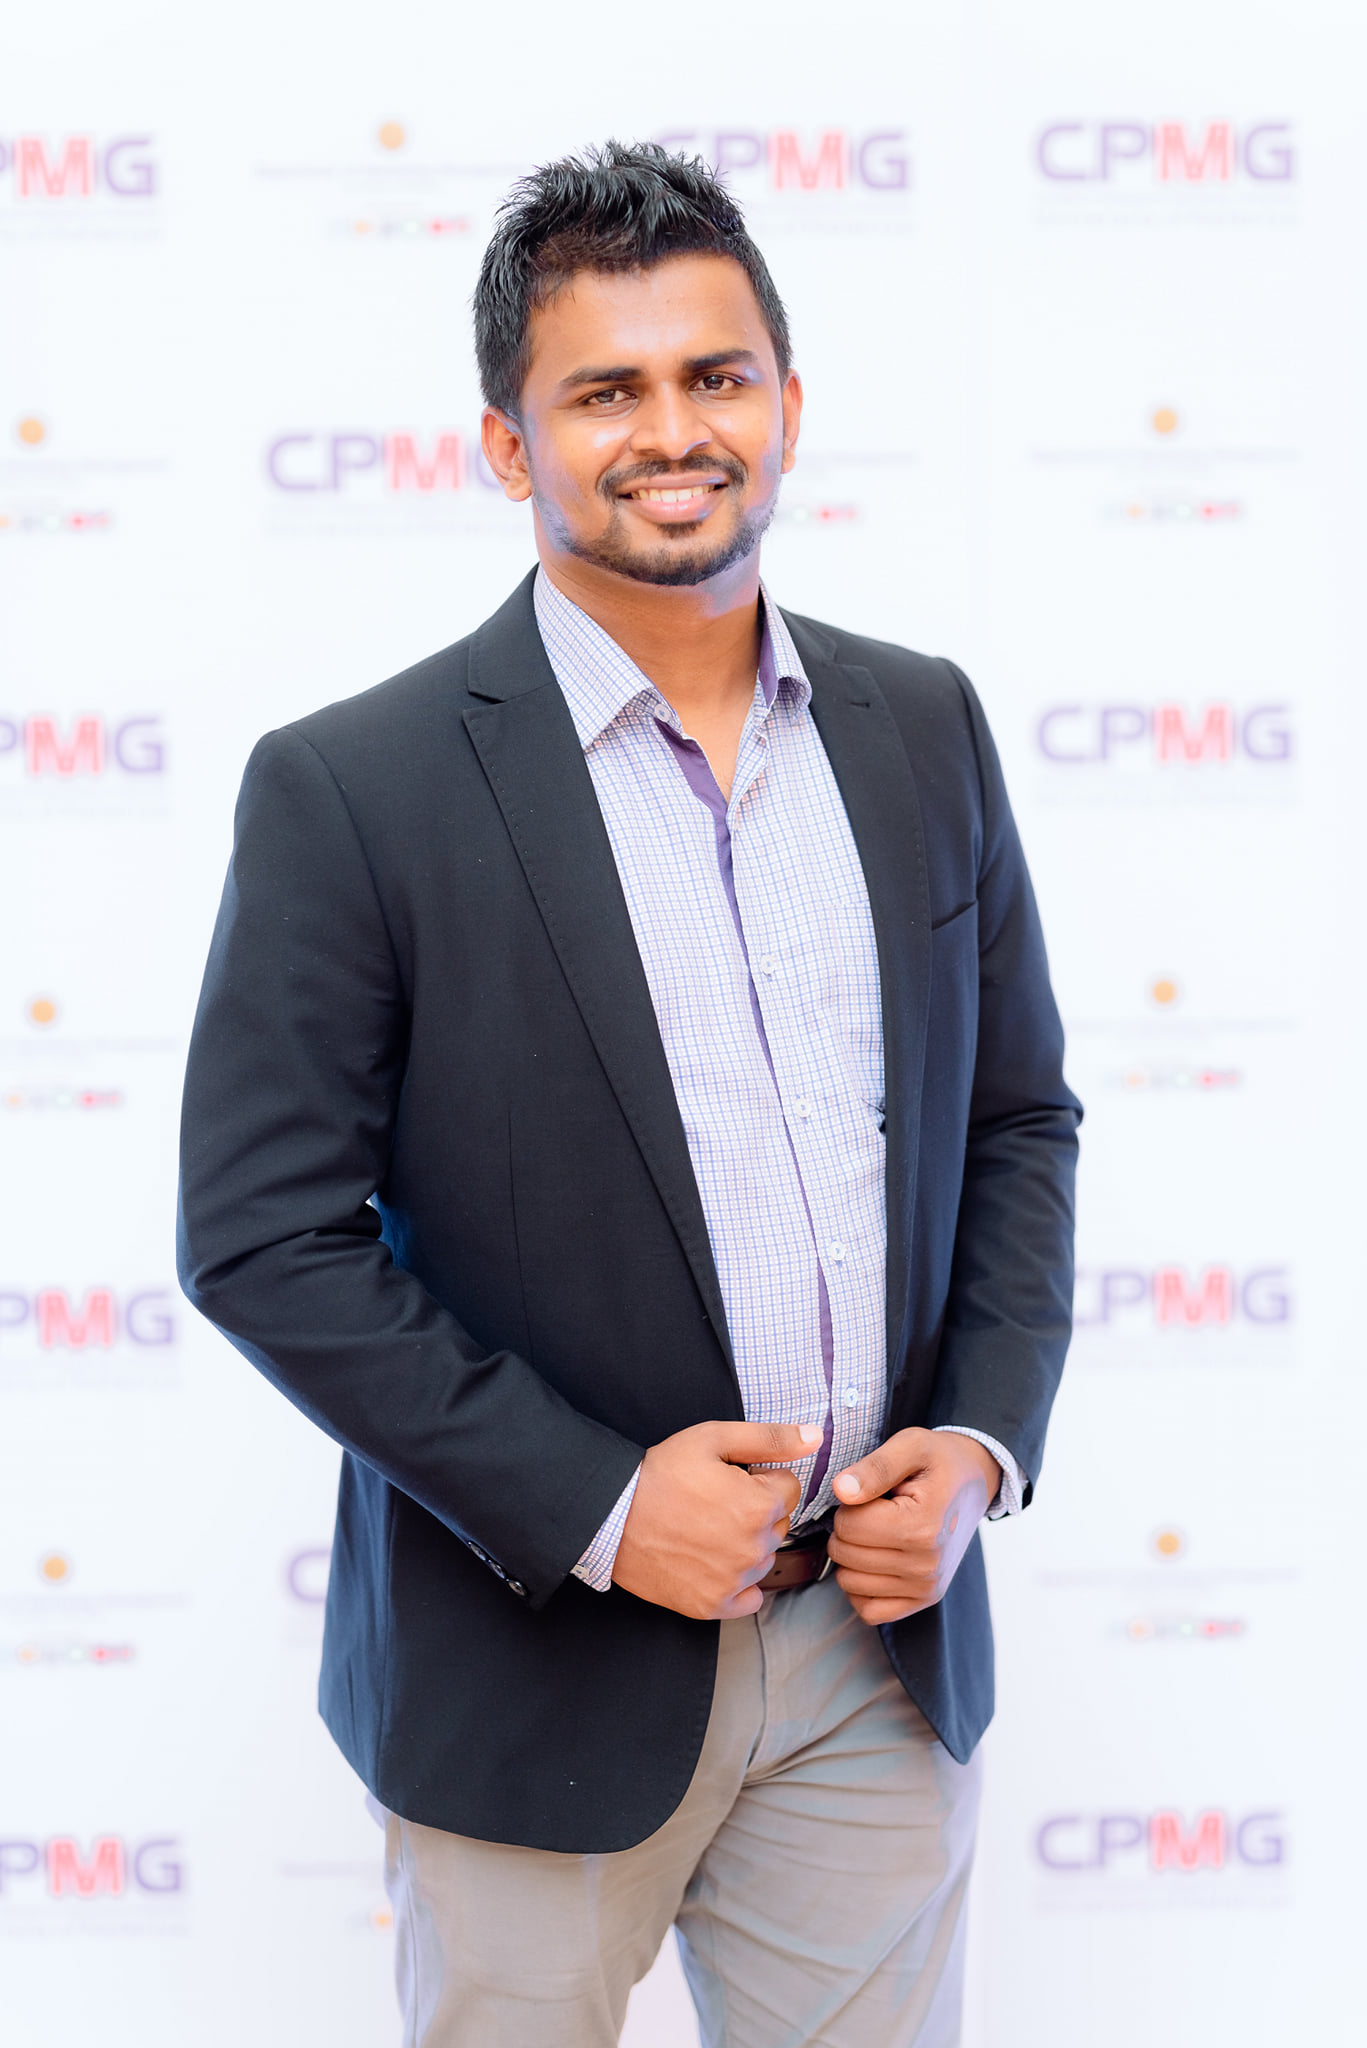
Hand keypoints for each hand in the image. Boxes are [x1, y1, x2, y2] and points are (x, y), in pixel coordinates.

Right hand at [611, 1421, 821, 1620]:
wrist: (612, 1517)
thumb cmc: (661, 1474)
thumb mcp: (713, 1439)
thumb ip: (770, 1438)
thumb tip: (816, 1436)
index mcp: (760, 1506)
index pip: (789, 1488)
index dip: (760, 1478)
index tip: (730, 1477)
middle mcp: (754, 1548)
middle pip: (778, 1524)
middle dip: (755, 1510)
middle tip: (713, 1502)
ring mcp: (734, 1581)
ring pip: (763, 1558)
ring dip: (745, 1544)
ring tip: (704, 1528)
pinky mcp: (713, 1605)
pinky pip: (749, 1598)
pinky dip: (737, 1583)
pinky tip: (710, 1562)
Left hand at [827, 1429, 1000, 1625]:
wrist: (974, 1482)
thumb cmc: (939, 1461)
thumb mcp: (912, 1445)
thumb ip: (875, 1467)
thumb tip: (841, 1490)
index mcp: (922, 1526)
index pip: (848, 1525)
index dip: (849, 1504)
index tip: (873, 1493)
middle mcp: (927, 1565)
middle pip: (845, 1554)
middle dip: (848, 1528)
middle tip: (875, 1511)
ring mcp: (927, 1588)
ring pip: (849, 1583)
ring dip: (851, 1557)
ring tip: (877, 1532)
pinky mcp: (924, 1600)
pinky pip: (868, 1610)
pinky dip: (861, 1587)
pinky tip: (874, 1560)